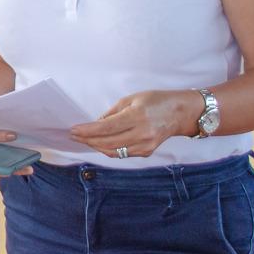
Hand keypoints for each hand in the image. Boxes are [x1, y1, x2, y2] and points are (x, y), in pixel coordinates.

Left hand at [69, 90, 202, 158]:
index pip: (106, 128)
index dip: (87, 131)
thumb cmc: (156, 101)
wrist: (180, 113)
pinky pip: (122, 154)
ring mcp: (145, 145)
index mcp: (137, 116)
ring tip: (84, 139)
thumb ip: (112, 113)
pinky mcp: (146, 152)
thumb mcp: (131, 99)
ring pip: (113, 151)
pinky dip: (108, 149)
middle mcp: (142, 134)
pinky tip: (99, 143)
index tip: (73, 130)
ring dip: (96, 146)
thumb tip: (95, 124)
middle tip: (74, 136)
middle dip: (88, 140)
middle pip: (107, 142)